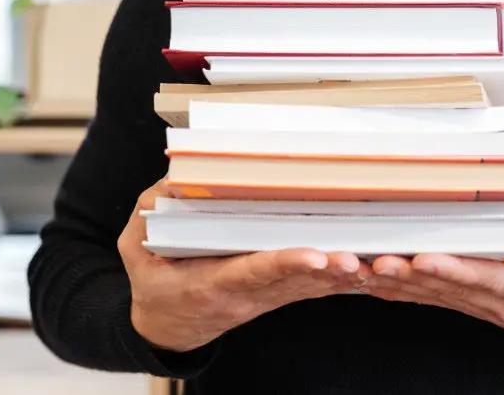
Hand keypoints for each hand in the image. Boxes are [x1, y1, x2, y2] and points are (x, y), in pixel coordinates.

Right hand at [118, 179, 366, 352]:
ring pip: (307, 288)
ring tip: (367, 263)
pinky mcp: (276, 296)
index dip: (285, 263)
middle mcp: (245, 295)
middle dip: (325, 271)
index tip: (313, 256)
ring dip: (338, 277)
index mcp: (211, 284)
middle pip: (292, 282)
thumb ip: (152, 210)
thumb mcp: (137, 246)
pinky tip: (364, 271)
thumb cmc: (154, 279)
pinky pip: (310, 289)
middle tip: (354, 259)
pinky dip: (336, 281)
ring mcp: (264, 299)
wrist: (167, 326)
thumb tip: (174, 177)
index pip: (254, 271)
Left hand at [359, 170, 503, 351]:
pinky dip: (402, 293)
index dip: (453, 270)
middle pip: (449, 289)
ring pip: (434, 297)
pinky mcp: (471, 305)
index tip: (425, 259)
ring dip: (399, 285)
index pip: (487, 278)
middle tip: (377, 260)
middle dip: (411, 275)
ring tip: (366, 268)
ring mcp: (483, 308)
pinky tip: (375, 284)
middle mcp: (501, 303)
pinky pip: (433, 300)